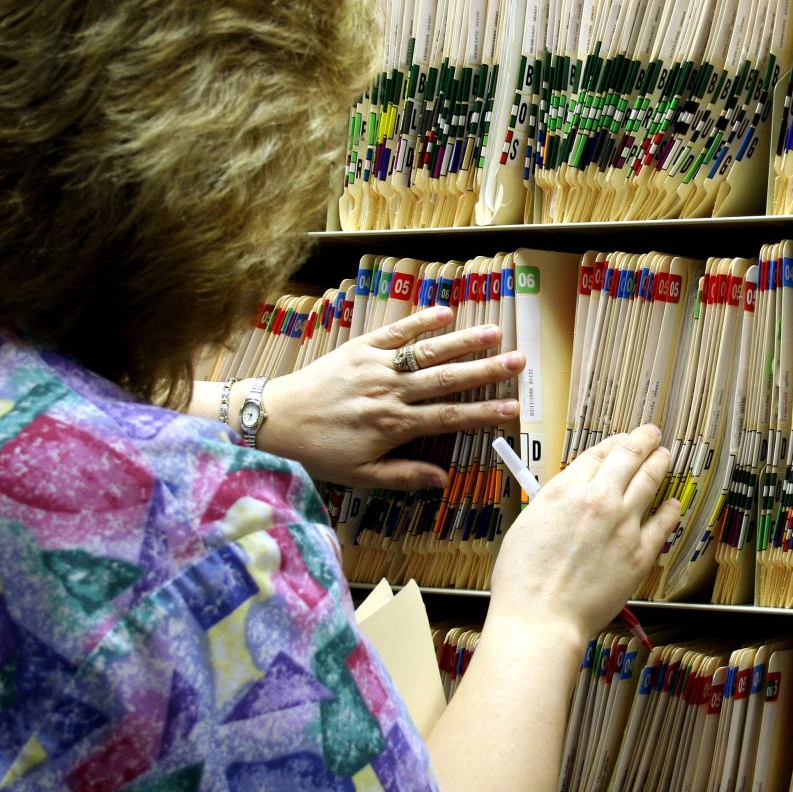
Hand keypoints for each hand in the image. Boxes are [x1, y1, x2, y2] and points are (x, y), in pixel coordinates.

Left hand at [256, 306, 523, 488]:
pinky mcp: (359, 349)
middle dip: (486, 370)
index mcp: (394, 425)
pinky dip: (419, 321)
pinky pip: (395, 333)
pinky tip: (445, 311)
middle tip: (519, 361)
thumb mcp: (360, 476)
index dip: (484, 412)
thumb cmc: (318, 452)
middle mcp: (390, 392)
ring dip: (463, 341)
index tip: (513, 408)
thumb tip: (444, 479)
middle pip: (447, 379)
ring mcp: (376, 366)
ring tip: (494, 333)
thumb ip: (404, 476)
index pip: (449, 417)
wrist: (274, 420)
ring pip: (427, 352)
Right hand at [488, 425, 681, 645]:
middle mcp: (599, 499)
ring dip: (660, 463)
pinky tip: (674, 503)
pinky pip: (664, 522)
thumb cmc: (524, 580)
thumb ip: (554, 503)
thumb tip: (571, 495)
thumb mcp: (528, 524)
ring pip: (651, 481)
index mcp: (566, 490)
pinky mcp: (640, 553)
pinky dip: (671, 508)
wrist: (542, 618)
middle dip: (644, 440)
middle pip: (629, 456)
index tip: (621, 440)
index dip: (613, 443)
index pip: (598, 453)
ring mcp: (624, 524)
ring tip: (665, 456)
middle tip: (652, 434)